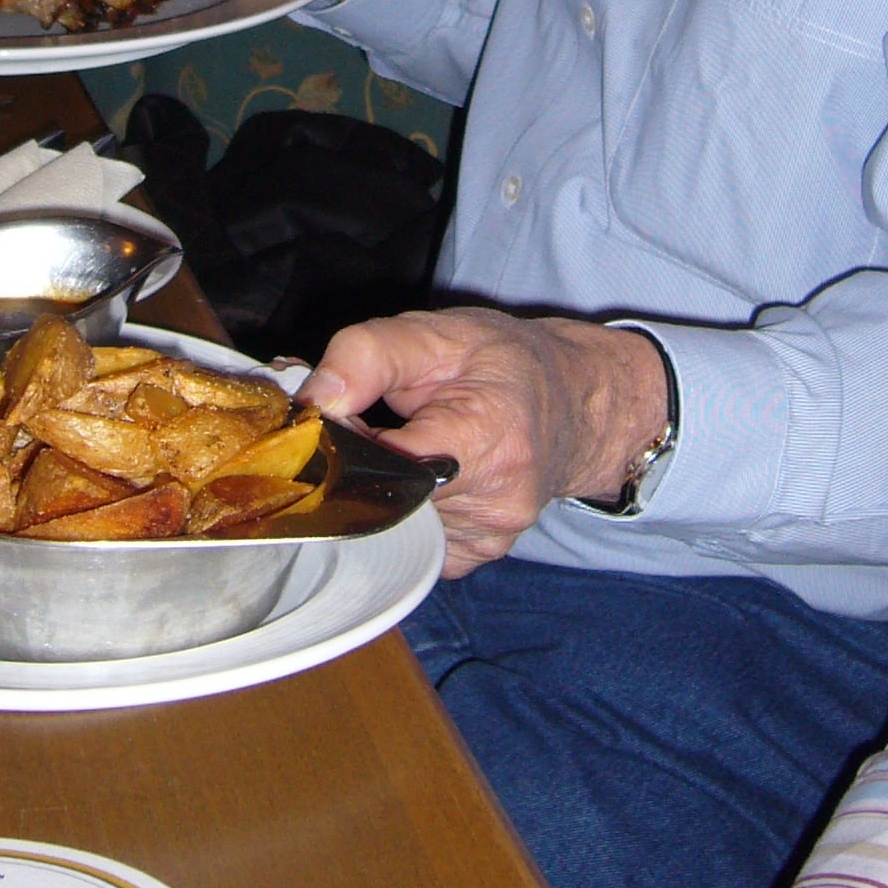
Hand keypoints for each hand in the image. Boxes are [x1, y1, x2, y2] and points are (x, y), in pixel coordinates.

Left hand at [302, 307, 668, 575]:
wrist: (575, 402)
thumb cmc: (505, 362)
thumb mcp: (437, 332)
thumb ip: (367, 356)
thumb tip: (313, 401)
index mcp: (489, 432)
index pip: (391, 462)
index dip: (347, 443)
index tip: (333, 418)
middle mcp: (498, 496)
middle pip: (386, 497)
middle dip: (357, 464)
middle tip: (367, 423)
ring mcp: (490, 534)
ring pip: (391, 523)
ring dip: (378, 487)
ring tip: (404, 441)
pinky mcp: (478, 555)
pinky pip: (412, 545)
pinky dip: (402, 513)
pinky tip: (421, 476)